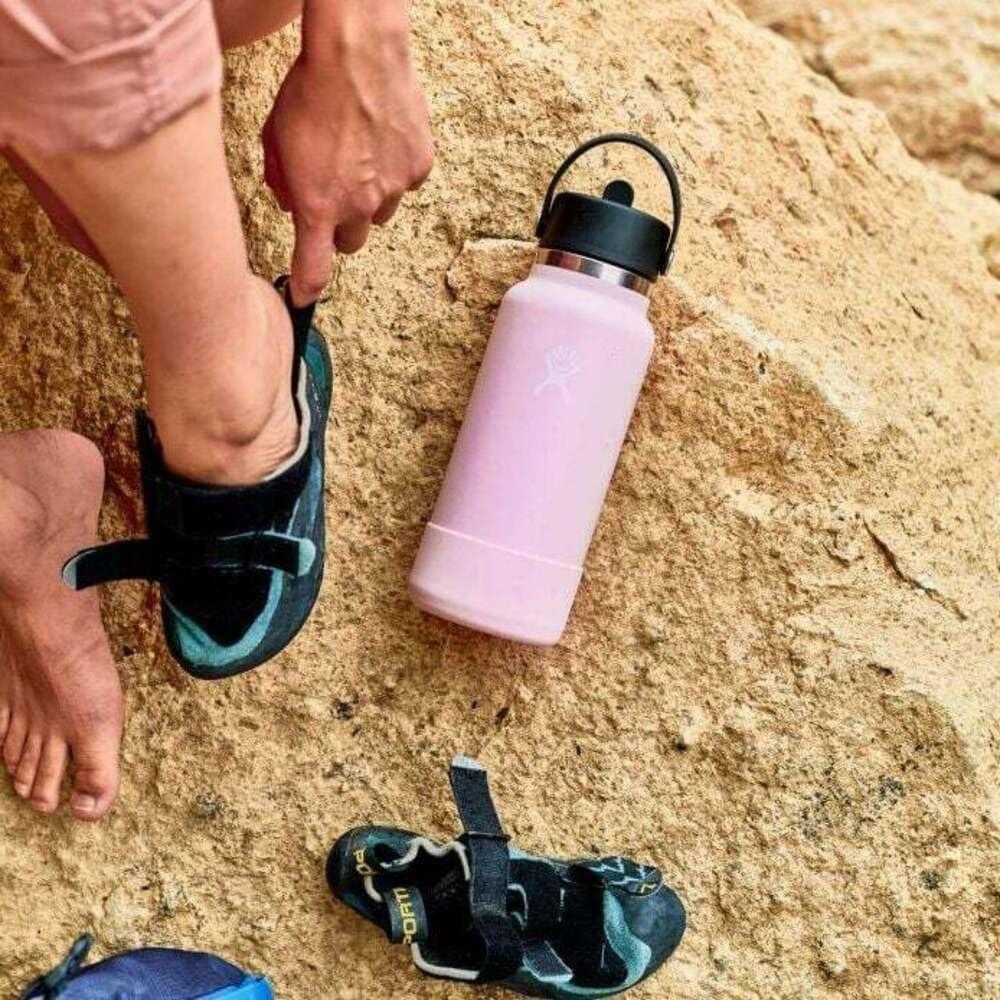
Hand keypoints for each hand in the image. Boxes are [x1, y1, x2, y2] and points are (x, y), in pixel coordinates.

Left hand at [262, 0, 433, 304]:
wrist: (358, 51)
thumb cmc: (311, 88)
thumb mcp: (277, 139)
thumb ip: (284, 182)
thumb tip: (294, 203)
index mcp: (318, 205)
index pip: (313, 267)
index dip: (307, 288)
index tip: (302, 298)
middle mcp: (358, 206)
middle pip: (351, 242)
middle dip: (340, 226)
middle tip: (333, 194)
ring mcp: (393, 189)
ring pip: (380, 212)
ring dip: (367, 196)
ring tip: (357, 155)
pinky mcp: (417, 167)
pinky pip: (405, 183)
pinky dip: (394, 169)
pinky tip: (381, 139)